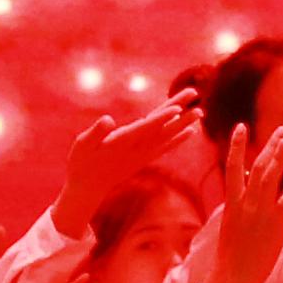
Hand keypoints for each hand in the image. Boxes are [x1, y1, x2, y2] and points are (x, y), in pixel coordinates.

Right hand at [54, 93, 200, 233]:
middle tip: (195, 93)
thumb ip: (95, 133)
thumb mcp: (82, 145)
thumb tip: (107, 120)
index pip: (146, 128)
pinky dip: (178, 139)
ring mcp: (142, 154)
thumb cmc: (82, 163)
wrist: (88, 188)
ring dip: (184, 123)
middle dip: (179, 111)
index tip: (178, 108)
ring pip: (167, 136)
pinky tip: (191, 132)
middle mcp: (137, 148)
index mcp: (122, 142)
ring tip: (200, 111)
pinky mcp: (143, 158)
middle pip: (162, 127)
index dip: (162, 118)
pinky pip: (165, 147)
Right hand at [201, 118, 282, 282]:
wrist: (234, 277)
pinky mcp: (276, 224)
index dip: (237, 146)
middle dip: (269, 147)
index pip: (232, 167)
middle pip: (258, 167)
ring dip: (279, 158)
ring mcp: (261, 213)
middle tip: (281, 130)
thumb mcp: (230, 222)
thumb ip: (237, 201)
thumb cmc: (230, 253)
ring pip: (270, 179)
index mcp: (231, 203)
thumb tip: (242, 182)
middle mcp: (246, 204)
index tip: (241, 127)